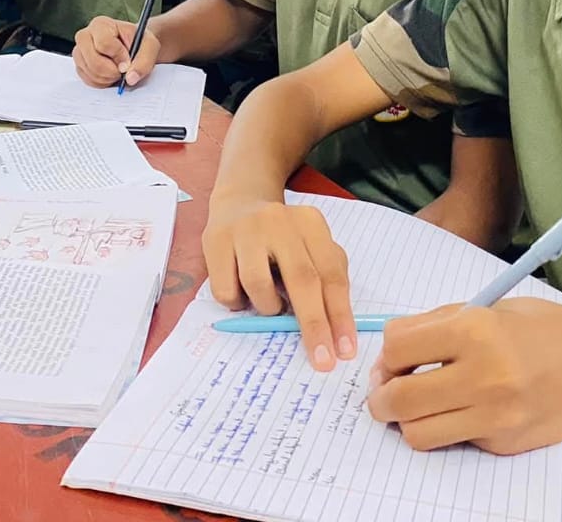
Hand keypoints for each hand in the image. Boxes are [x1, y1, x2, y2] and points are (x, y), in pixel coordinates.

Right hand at [73, 16, 160, 87]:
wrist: (132, 47)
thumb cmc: (138, 43)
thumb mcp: (149, 47)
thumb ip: (144, 61)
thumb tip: (130, 78)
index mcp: (101, 24)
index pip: (104, 44)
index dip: (118, 57)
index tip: (128, 62)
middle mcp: (85, 36)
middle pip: (94, 61)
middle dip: (112, 71)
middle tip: (123, 71)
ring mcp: (79, 52)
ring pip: (91, 73)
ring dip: (108, 78)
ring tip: (118, 71)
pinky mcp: (79, 65)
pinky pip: (88, 80)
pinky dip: (102, 83)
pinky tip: (110, 75)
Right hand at [202, 197, 353, 371]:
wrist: (238, 203)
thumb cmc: (282, 237)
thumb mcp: (309, 245)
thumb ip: (323, 276)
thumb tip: (333, 328)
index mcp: (311, 223)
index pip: (332, 274)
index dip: (340, 315)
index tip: (345, 351)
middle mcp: (280, 221)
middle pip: (303, 280)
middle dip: (315, 325)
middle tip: (321, 359)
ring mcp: (246, 229)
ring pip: (260, 287)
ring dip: (268, 308)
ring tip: (269, 303)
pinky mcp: (216, 240)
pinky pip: (227, 290)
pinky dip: (237, 303)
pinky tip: (241, 292)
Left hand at [366, 299, 561, 454]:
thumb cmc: (542, 329)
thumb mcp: (488, 308)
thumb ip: (436, 326)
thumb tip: (388, 354)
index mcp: (475, 330)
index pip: (398, 346)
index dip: (387, 353)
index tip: (394, 357)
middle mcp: (483, 376)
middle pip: (400, 399)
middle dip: (381, 396)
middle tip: (386, 390)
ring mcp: (494, 416)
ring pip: (418, 433)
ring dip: (407, 420)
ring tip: (416, 405)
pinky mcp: (502, 443)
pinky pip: (452, 441)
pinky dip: (446, 427)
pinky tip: (461, 409)